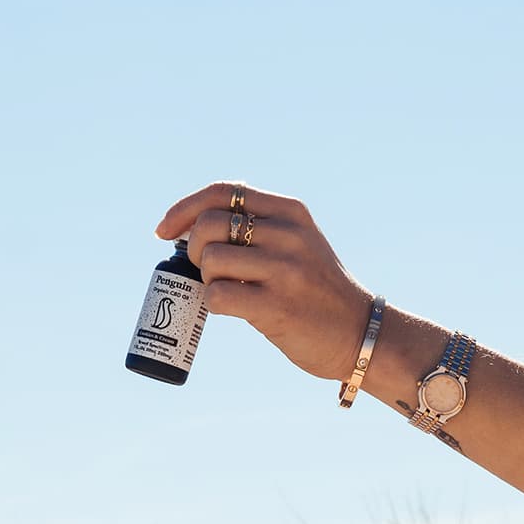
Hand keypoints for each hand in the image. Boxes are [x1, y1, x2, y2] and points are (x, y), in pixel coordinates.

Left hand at [153, 181, 375, 382]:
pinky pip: (218, 295)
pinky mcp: (277, 306)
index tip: (164, 230)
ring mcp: (285, 269)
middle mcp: (288, 234)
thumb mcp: (297, 242)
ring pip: (211, 259)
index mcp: (291, 212)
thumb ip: (257, 227)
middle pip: (209, 224)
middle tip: (208, 269)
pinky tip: (233, 308)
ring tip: (228, 289)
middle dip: (195, 248)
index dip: (184, 207)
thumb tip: (187, 227)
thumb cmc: (315, 288)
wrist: (359, 332)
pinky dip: (214, 304)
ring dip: (207, 278)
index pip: (223, 191)